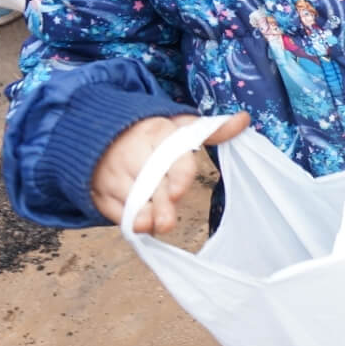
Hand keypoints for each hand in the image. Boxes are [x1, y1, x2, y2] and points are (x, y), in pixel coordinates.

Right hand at [93, 111, 249, 229]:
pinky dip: (126, 219)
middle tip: (167, 222)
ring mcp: (113, 173)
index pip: (169, 155)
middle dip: (158, 203)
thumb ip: (212, 130)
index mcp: (156, 133)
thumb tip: (244, 119)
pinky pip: (112, 209)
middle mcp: (132, 153)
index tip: (178, 192)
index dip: (175, 174)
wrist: (106, 137)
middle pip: (149, 182)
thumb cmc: (155, 137)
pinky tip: (140, 226)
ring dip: (141, 214)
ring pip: (128, 198)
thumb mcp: (180, 126)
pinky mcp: (100, 192)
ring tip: (152, 226)